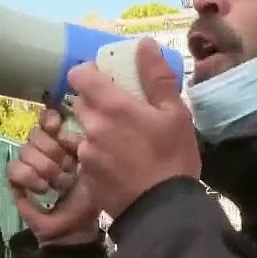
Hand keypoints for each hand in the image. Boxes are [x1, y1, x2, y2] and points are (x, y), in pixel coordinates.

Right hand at [7, 109, 101, 246]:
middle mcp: (43, 151)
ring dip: (44, 168)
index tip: (57, 126)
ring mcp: (28, 166)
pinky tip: (42, 190)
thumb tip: (63, 119)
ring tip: (58, 185)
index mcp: (62, 143)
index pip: (47, 120)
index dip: (49, 120)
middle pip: (35, 134)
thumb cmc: (89, 197)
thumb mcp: (91, 165)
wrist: (77, 227)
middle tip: (68, 170)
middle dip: (53, 152)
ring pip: (25, 150)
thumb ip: (78, 141)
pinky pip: (14, 168)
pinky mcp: (17, 182)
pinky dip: (29, 178)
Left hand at [61, 39, 200, 218]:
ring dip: (98, 131)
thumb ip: (157, 77)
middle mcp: (91, 127)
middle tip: (123, 112)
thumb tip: (145, 44)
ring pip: (84, 131)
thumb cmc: (173, 159)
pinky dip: (100, 156)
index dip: (89, 73)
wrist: (162, 213)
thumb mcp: (176, 114)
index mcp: (112, 106)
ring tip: (125, 144)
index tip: (106, 78)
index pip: (79, 75)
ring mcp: (86, 154)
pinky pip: (88, 157)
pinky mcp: (86, 177)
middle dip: (97, 102)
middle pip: (80, 103)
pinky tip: (121, 165)